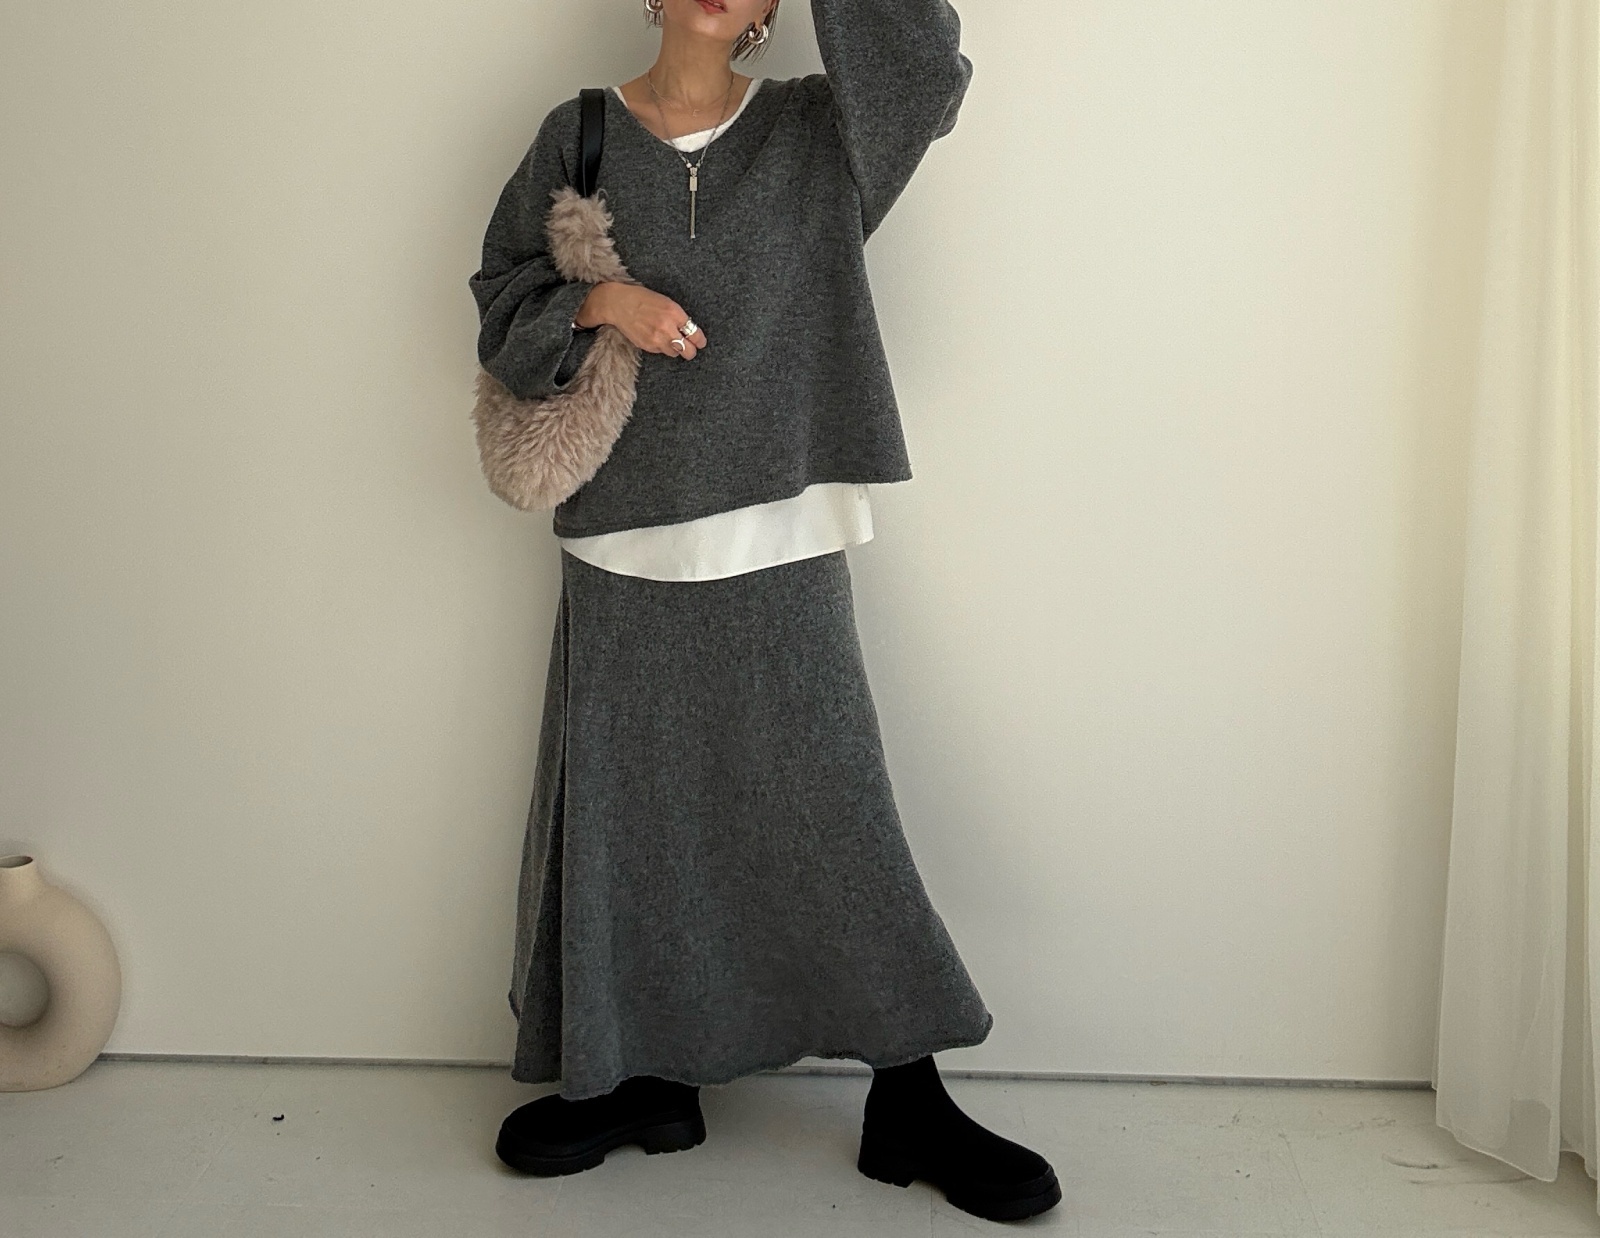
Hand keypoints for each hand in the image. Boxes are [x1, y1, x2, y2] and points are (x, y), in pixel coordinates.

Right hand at [576, 282, 707, 359]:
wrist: (618, 304)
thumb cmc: (642, 299)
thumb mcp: (665, 301)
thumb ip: (678, 316)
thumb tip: (689, 329)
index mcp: (674, 313)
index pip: (695, 334)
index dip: (700, 340)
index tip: (701, 342)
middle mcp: (667, 328)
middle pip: (688, 351)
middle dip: (691, 350)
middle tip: (690, 347)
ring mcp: (656, 339)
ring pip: (675, 353)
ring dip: (675, 348)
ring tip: (669, 339)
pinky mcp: (647, 346)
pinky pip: (661, 352)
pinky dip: (661, 347)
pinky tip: (655, 336)